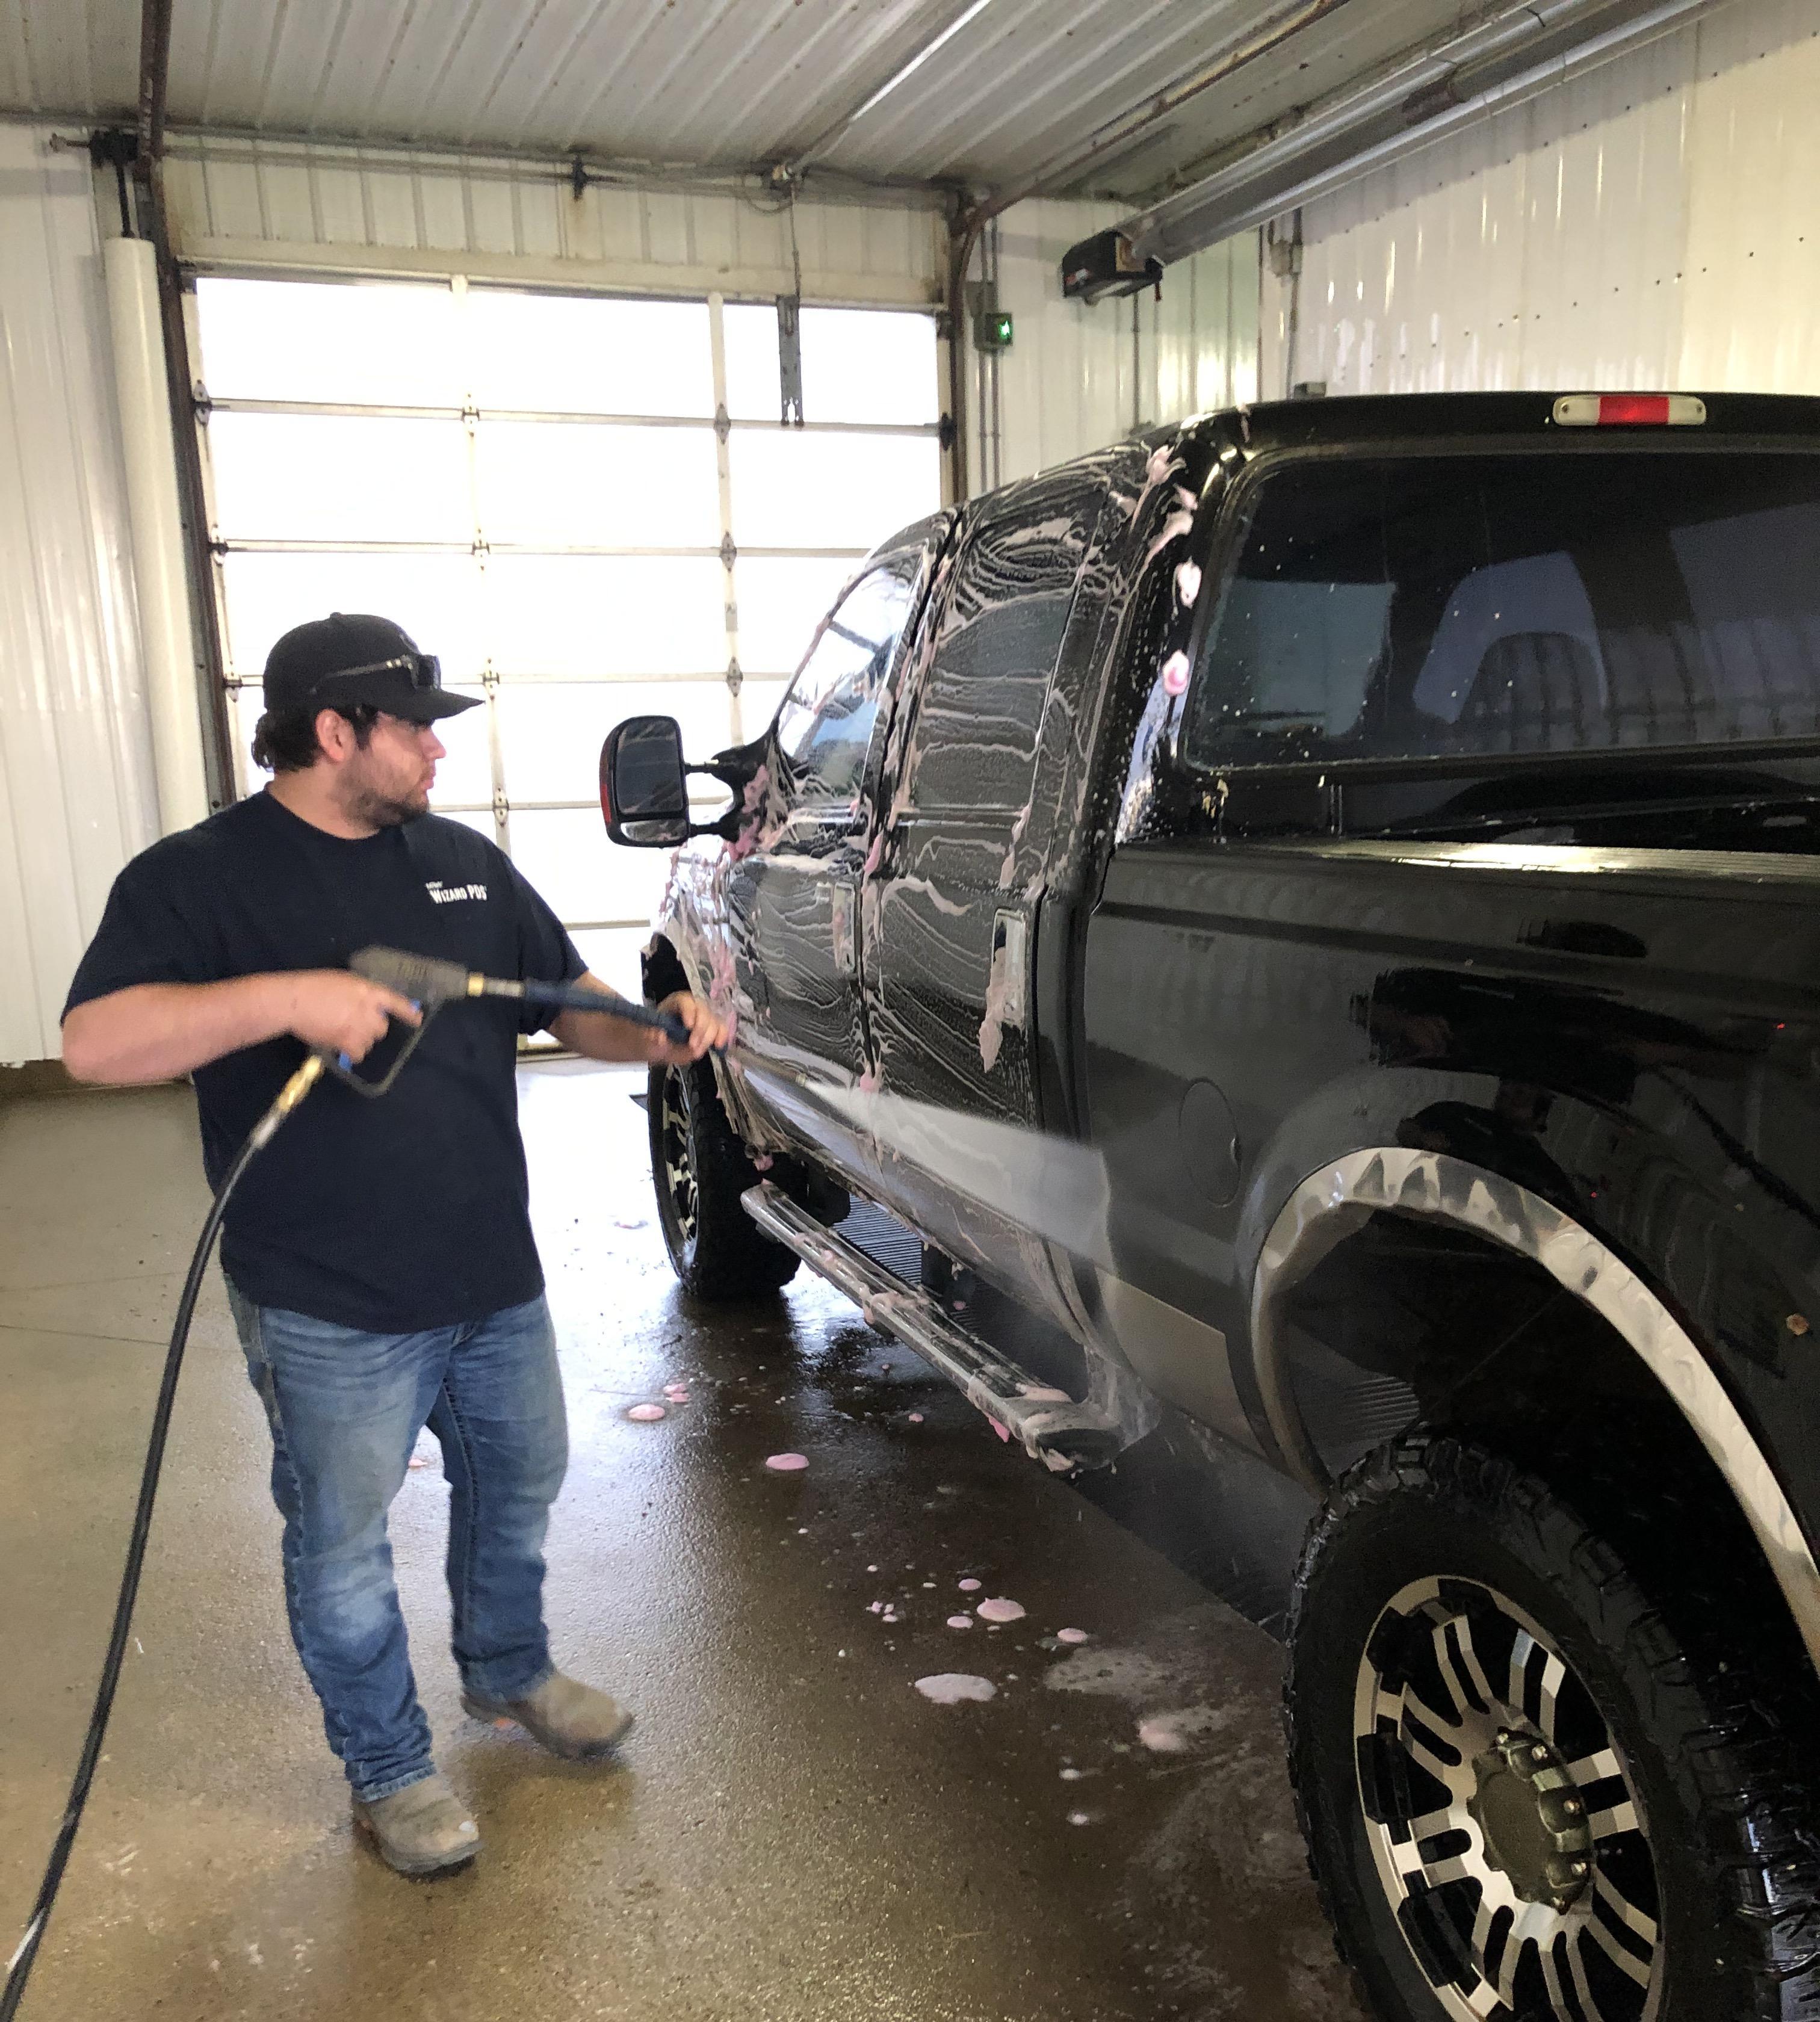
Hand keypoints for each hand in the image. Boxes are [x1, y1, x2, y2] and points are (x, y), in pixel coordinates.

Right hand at [281, 971, 421, 1061]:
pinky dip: (353, 1053)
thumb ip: (360, 993)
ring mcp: (359, 1027)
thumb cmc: (315, 986)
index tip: (417, 1019)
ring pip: (370, 1042)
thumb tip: (366, 1005)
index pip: (396, 1002)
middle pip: (382, 1028)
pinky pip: (359, 1054)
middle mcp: (368, 1010)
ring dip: (361, 1040)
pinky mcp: (346, 1042)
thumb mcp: (344, 982)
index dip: (408, 1012)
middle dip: (373, 1028)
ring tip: (343, 1033)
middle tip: (356, 1024)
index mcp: (369, 991)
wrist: (295, 1001)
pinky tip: (343, 1047)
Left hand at [649, 992, 729, 1065]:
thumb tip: (661, 1038)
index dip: (689, 1011)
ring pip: (714, 1021)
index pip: (685, 1001)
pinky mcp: (714, 1027)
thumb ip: (654, 1035)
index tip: (688, 1026)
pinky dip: (722, 1037)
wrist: (664, 1042)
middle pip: (703, 1011)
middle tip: (692, 1046)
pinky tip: (718, 1046)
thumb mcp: (650, 1034)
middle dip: (700, 1030)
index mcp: (677, 1002)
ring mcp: (706, 1016)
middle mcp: (694, 1006)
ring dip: (708, 1038)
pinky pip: (722, 1029)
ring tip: (697, 1052)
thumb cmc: (657, 1034)